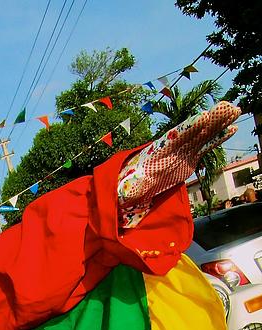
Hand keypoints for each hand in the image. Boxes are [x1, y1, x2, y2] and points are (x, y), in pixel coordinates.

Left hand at [118, 101, 239, 212]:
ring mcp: (183, 150)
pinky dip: (218, 137)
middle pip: (194, 131)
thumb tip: (127, 190)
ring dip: (219, 123)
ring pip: (203, 135)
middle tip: (226, 106)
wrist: (136, 184)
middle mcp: (174, 147)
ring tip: (235, 110)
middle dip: (209, 120)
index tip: (202, 117)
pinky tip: (231, 128)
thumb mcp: (131, 186)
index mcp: (160, 150)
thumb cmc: (131, 185)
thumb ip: (133, 186)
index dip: (189, 127)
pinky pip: (206, 145)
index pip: (176, 137)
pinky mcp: (190, 157)